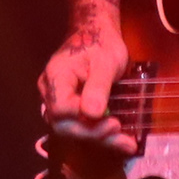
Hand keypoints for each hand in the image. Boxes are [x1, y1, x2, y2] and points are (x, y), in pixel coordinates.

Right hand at [37, 1, 134, 147]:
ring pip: (73, 130)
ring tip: (127, 144)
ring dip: (100, 139)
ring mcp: (59, 102)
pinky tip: (122, 142)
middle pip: (64, 125)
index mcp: (55, 78)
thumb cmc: (100, 43)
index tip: (111, 120)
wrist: (96, 34)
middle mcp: (50, 93)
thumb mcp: (105, 63)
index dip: (83, 120)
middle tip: (120, 131)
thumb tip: (92, 114)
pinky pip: (81, 125)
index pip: (61, 110)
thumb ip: (97, 87)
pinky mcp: (70, 108)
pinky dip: (101, 134)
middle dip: (94, 133)